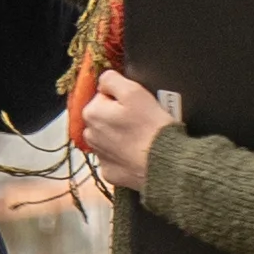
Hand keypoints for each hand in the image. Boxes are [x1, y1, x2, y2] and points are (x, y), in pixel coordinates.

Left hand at [70, 67, 180, 189]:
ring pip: (108, 139)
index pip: (103, 96)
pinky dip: (124, 156)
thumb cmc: (150, 126)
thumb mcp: (133, 91)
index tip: (136, 105)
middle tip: (141, 120)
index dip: (121, 98)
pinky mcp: (110, 173)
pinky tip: (138, 153)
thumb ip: (112, 80)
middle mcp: (89, 136)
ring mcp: (99, 156)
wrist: (164, 164)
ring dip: (120, 136)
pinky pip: (115, 159)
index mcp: (91, 113)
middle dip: (118, 117)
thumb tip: (103, 82)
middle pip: (104, 118)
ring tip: (141, 138)